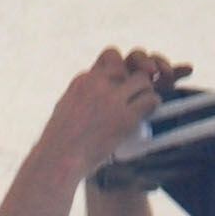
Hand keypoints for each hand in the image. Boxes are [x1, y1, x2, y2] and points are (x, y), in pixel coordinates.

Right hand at [34, 44, 189, 183]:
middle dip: (133, 76)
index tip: (120, 85)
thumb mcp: (67, 106)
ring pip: (142, 80)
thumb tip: (93, 98)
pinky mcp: (126, 117)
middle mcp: (98, 84)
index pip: (108, 59)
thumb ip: (84, 95)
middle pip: (125, 64)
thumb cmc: (61, 138)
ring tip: (143, 105)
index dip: (118, 72)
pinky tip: (147, 115)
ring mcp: (112, 99)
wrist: (62, 156)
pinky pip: (150, 100)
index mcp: (83, 80)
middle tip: (136, 93)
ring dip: (145, 91)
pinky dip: (153, 105)